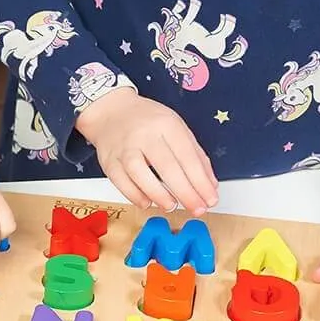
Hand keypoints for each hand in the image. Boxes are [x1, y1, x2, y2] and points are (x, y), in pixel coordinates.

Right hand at [75, 88, 217, 214]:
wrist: (111, 111)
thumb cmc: (147, 121)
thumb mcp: (176, 127)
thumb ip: (195, 155)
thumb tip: (209, 185)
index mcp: (166, 124)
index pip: (187, 156)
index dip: (200, 181)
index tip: (210, 199)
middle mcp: (144, 134)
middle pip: (167, 166)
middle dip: (185, 192)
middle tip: (197, 209)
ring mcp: (124, 147)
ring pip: (140, 173)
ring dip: (158, 194)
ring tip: (172, 206)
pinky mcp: (108, 160)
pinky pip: (120, 181)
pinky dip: (135, 195)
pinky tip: (148, 202)